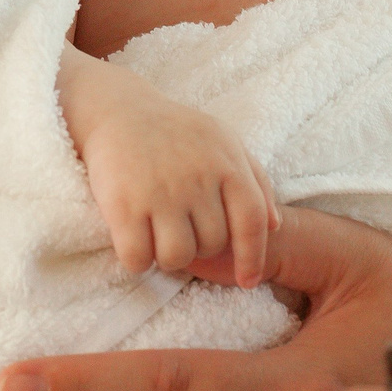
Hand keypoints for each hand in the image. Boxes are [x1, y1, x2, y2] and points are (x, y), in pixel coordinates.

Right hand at [60, 52, 277, 281]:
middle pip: (213, 245)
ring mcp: (159, 193)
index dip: (252, 258)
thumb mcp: (223, 142)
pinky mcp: (123, 205)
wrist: (117, 110)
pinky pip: (138, 257)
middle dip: (200, 247)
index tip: (247, 280)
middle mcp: (197, 179)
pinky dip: (138, 259)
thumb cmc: (176, 131)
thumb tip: (275, 226)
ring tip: (159, 236)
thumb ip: (256, 181)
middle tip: (181, 229)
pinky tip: (134, 241)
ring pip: (178, 257)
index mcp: (226, 163)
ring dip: (169, 257)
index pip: (251, 223)